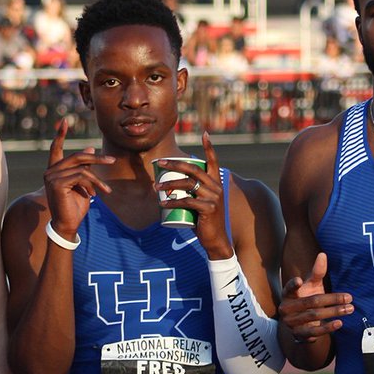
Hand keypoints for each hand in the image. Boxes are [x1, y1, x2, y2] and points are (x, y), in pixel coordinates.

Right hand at [43, 121, 113, 240]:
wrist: (68, 224)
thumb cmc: (75, 205)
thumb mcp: (83, 184)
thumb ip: (84, 167)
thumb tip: (90, 149)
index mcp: (54, 170)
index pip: (55, 148)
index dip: (60, 135)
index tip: (64, 121)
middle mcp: (50, 171)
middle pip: (76, 156)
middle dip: (96, 158)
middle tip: (112, 160)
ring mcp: (51, 177)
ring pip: (82, 168)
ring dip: (97, 179)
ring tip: (104, 191)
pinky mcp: (56, 184)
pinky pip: (81, 176)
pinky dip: (92, 184)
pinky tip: (94, 194)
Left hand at [155, 133, 231, 259]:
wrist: (215, 240)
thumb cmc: (203, 221)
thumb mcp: (198, 203)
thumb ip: (189, 194)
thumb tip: (166, 186)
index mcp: (216, 183)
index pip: (214, 161)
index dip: (210, 147)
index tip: (205, 133)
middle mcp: (217, 187)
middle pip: (194, 169)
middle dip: (175, 164)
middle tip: (160, 163)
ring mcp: (214, 197)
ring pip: (188, 184)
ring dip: (170, 183)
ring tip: (156, 187)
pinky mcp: (209, 208)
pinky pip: (187, 201)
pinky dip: (172, 202)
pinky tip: (162, 203)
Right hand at [278, 252, 351, 343]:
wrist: (300, 323)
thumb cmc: (307, 298)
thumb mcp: (311, 285)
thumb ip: (317, 272)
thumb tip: (323, 254)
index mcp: (288, 294)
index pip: (289, 288)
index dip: (293, 285)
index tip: (299, 280)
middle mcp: (286, 308)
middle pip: (311, 302)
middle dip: (332, 300)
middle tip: (349, 298)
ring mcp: (291, 322)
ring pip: (314, 316)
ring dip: (334, 312)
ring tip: (349, 309)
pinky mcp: (298, 335)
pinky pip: (314, 331)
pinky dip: (328, 327)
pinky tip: (340, 323)